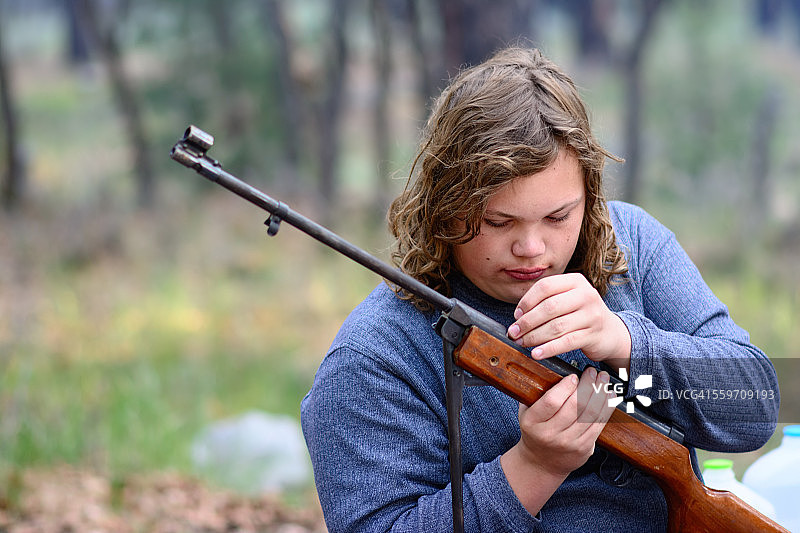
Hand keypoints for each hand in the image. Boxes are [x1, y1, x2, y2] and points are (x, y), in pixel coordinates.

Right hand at [501, 366, 615, 513]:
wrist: (541, 462)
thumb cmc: (535, 429)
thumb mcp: (527, 412)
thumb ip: (538, 394)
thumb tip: (558, 370)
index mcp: (532, 422)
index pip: (552, 401)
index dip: (566, 386)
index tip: (573, 375)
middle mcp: (550, 434)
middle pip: (575, 406)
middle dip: (587, 385)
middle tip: (593, 372)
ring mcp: (568, 443)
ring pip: (590, 414)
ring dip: (600, 394)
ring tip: (603, 380)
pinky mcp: (584, 448)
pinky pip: (598, 424)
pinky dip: (606, 408)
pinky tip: (609, 396)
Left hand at [506, 273, 630, 368]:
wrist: (610, 332)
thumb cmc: (580, 314)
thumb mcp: (567, 299)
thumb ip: (546, 300)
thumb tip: (518, 316)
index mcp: (575, 281)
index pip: (545, 286)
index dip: (527, 301)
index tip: (516, 315)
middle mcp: (586, 295)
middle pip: (549, 307)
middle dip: (527, 322)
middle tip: (514, 332)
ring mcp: (592, 315)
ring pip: (556, 326)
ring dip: (534, 337)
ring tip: (521, 342)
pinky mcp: (593, 335)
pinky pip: (566, 343)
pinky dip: (548, 349)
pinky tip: (536, 353)